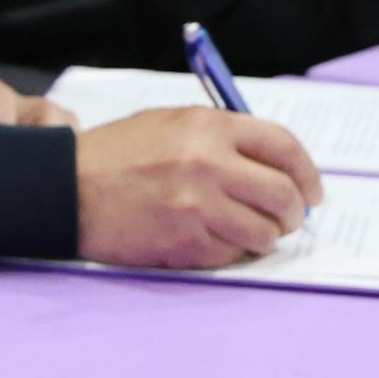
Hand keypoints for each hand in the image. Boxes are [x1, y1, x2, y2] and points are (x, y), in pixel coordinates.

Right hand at [74, 108, 323, 268]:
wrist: (65, 186)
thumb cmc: (118, 154)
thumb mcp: (172, 122)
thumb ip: (224, 138)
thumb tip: (274, 167)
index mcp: (209, 126)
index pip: (284, 147)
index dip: (307, 173)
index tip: (313, 191)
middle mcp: (209, 163)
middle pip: (283, 195)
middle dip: (293, 213)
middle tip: (288, 219)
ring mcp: (197, 206)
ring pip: (263, 232)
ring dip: (265, 237)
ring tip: (250, 233)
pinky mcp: (183, 242)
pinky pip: (230, 255)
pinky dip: (231, 253)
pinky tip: (215, 242)